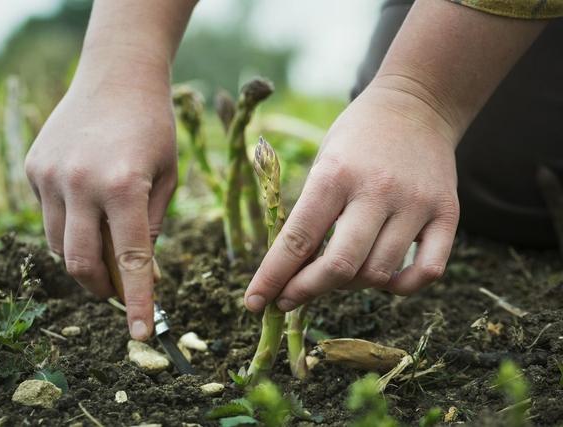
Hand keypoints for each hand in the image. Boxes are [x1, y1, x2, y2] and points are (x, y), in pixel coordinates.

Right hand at [25, 71, 176, 339]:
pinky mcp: (33, 168)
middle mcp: (79, 184)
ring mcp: (50, 176)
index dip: (137, 302)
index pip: (131, 260)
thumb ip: (152, 225)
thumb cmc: (154, 126)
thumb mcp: (167, 176)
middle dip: (101, 288)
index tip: (142, 334)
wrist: (117, 75)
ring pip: (58, 244)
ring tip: (106, 248)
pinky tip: (87, 206)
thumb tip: (140, 270)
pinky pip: (48, 215)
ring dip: (83, 259)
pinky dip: (69, 226)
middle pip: (81, 263)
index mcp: (123, 186)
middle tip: (119, 291)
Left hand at [245, 83, 459, 311]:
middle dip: (304, 291)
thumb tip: (292, 272)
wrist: (417, 105)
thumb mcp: (322, 163)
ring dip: (348, 287)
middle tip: (287, 300)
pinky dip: (401, 287)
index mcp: (335, 174)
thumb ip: (310, 214)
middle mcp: (377, 190)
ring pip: (378, 274)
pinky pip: (428, 271)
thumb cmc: (357, 139)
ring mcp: (416, 204)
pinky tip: (384, 280)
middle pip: (338, 266)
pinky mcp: (447, 214)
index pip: (297, 239)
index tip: (255, 302)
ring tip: (335, 275)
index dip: (272, 277)